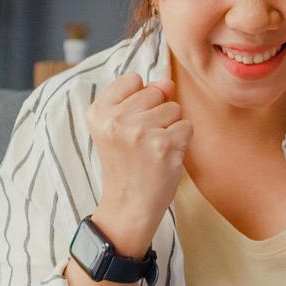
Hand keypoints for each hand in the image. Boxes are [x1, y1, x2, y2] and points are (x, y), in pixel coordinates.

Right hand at [86, 72, 190, 254]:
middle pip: (156, 92)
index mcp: (98, 112)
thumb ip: (139, 98)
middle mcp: (116, 119)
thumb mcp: (117, 128)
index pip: (133, 79)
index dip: (139, 100)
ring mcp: (140, 131)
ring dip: (170, 128)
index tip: (130, 124)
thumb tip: (168, 82)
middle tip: (142, 142)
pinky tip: (165, 157)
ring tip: (153, 150)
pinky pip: (187, 126)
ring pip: (174, 108)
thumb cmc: (126, 165)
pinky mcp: (164, 145)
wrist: (128, 206)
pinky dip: (181, 142)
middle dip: (156, 114)